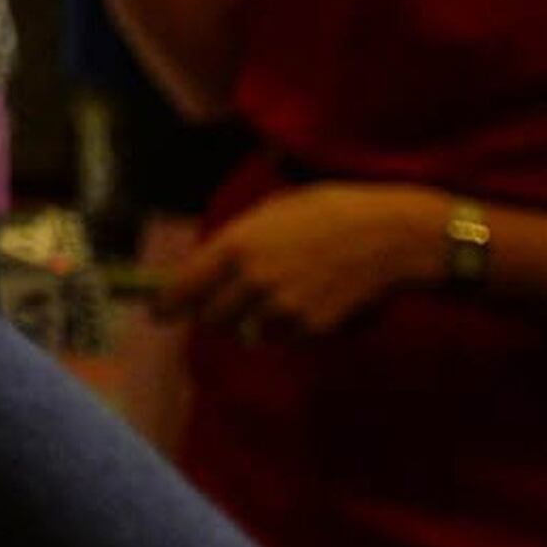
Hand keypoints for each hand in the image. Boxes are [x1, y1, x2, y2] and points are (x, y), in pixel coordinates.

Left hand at [157, 182, 444, 340]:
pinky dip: (286, 325)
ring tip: (279, 290)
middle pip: (210, 317)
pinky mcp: (310, 327)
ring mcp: (282, 308)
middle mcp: (253, 281)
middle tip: (222, 301)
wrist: (388, 235)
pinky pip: (282, 335)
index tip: (158, 311)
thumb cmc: (328, 211)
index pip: (184, 287)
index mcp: (237, 245)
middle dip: (212, 312)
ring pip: (247, 329)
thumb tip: (207, 265)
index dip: (166, 303)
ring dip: (252, 318)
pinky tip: (308, 298)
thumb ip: (236, 242)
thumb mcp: (271, 211)